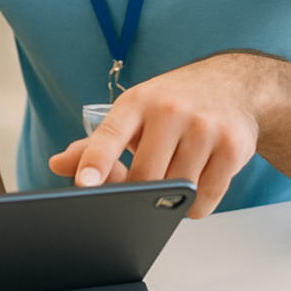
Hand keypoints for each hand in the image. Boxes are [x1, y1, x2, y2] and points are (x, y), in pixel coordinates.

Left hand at [48, 53, 262, 216]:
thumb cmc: (174, 101)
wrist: (233, 84)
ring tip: (172, 175)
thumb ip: (96, 143)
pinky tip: (195, 182)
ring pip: (177, 191)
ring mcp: (205, 128)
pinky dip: (194, 205)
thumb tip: (57, 164)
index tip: (84, 184)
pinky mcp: (233, 147)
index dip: (95, 162)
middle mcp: (171, 111)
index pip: (110, 135)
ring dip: (170, 199)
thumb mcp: (133, 112)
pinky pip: (206, 200)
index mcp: (138, 102)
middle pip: (145, 175)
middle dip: (138, 193)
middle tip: (140, 189)